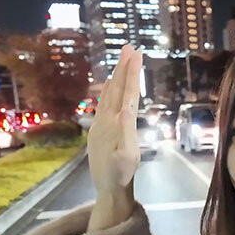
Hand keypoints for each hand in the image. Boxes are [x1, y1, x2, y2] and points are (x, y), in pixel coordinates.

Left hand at [88, 44, 141, 195]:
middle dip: (123, 67)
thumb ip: (126, 133)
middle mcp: (106, 120)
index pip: (126, 94)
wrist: (106, 188)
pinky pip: (105, 103)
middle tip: (129, 47)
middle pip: (117, 88)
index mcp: (117, 124)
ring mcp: (101, 124)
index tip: (135, 54)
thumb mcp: (127, 156)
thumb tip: (125, 112)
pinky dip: (109, 89)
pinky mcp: (99, 129)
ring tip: (121, 60)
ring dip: (117, 75)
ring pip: (110, 94)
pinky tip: (110, 84)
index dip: (131, 73)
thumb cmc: (121, 175)